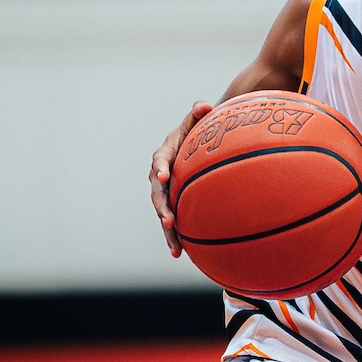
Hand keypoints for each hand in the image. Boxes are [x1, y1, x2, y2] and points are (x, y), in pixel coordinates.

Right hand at [150, 101, 214, 253]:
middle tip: (169, 220)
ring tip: (175, 246)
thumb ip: (197, 113)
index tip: (164, 176)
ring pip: (162, 213)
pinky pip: (171, 223)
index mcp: (163, 155)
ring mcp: (164, 193)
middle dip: (162, 208)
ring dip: (166, 230)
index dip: (160, 167)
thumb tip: (205, 106)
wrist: (192, 148)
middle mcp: (159, 176)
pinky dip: (174, 238)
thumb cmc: (194, 132)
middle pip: (157, 194)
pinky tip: (180, 255)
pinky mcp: (171, 206)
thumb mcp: (194, 121)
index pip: (159, 161)